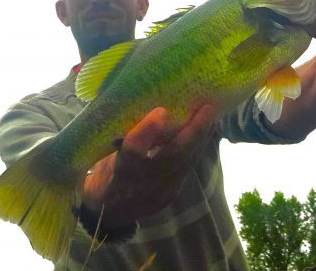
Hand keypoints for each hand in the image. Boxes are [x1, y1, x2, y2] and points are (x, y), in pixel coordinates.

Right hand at [81, 105, 215, 227]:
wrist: (107, 212)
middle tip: (207, 108)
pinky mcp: (171, 194)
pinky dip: (196, 147)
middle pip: (171, 158)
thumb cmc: (105, 171)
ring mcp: (159, 193)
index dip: (147, 132)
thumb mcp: (104, 153)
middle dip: (193, 132)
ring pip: (185, 163)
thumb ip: (123, 135)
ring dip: (201, 137)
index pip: (132, 152)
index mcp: (117, 171)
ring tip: (211, 115)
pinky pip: (187, 167)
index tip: (161, 111)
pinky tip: (205, 131)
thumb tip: (145, 103)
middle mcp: (140, 185)